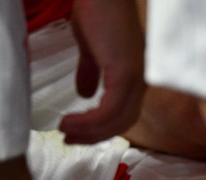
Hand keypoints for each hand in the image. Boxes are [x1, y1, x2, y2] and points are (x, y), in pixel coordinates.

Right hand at [59, 0, 145, 143]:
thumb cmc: (96, 12)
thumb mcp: (91, 48)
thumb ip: (91, 72)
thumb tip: (84, 94)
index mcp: (135, 77)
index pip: (124, 114)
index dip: (102, 128)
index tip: (78, 133)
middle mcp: (140, 81)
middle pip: (123, 123)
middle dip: (96, 136)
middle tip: (71, 140)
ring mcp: (136, 78)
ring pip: (118, 120)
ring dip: (90, 131)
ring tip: (65, 131)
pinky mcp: (125, 73)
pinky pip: (111, 110)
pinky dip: (91, 121)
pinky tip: (71, 120)